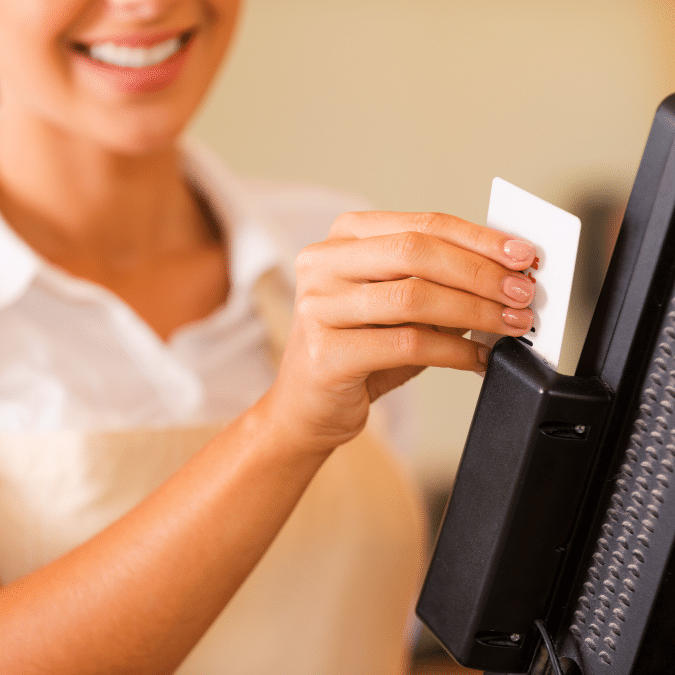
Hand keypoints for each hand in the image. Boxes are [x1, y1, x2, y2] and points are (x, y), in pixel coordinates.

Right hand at [263, 211, 535, 452]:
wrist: (308, 405)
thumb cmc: (358, 350)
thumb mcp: (397, 306)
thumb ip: (438, 282)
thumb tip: (504, 274)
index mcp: (343, 239)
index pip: (422, 224)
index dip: (479, 238)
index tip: (523, 254)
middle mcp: (323, 264)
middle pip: (416, 252)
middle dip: (481, 273)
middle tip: (522, 293)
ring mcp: (319, 306)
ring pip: (413, 297)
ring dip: (475, 311)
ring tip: (510, 325)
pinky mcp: (326, 352)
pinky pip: (406, 344)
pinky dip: (454, 351)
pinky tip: (478, 359)